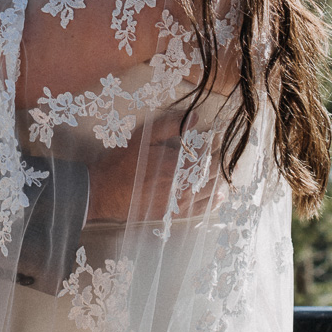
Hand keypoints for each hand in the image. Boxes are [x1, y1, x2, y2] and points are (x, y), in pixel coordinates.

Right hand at [85, 137, 224, 225]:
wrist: (103, 192)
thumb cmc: (122, 163)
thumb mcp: (144, 137)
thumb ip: (170, 126)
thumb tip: (195, 117)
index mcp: (177, 164)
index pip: (206, 153)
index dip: (214, 144)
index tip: (218, 136)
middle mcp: (182, 185)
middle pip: (212, 173)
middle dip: (220, 161)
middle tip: (224, 153)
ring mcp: (179, 202)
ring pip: (210, 191)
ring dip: (219, 180)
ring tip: (227, 173)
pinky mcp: (173, 214)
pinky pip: (201, 210)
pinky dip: (213, 202)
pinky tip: (219, 196)